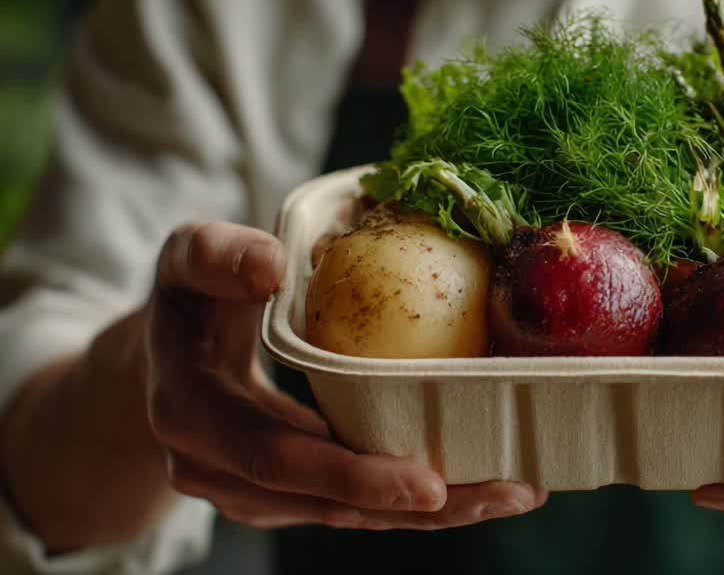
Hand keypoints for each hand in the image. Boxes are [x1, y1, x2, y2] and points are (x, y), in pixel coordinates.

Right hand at [146, 222, 546, 529]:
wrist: (160, 359)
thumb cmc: (187, 299)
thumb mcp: (186, 261)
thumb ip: (216, 255)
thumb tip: (271, 264)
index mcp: (194, 415)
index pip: (277, 458)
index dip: (352, 476)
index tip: (428, 483)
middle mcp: (221, 471)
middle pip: (330, 505)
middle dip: (422, 507)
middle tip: (507, 491)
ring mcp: (256, 493)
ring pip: (352, 517)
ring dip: (437, 514)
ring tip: (515, 491)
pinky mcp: (291, 496)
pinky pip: (358, 506)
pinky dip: (420, 501)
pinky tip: (484, 485)